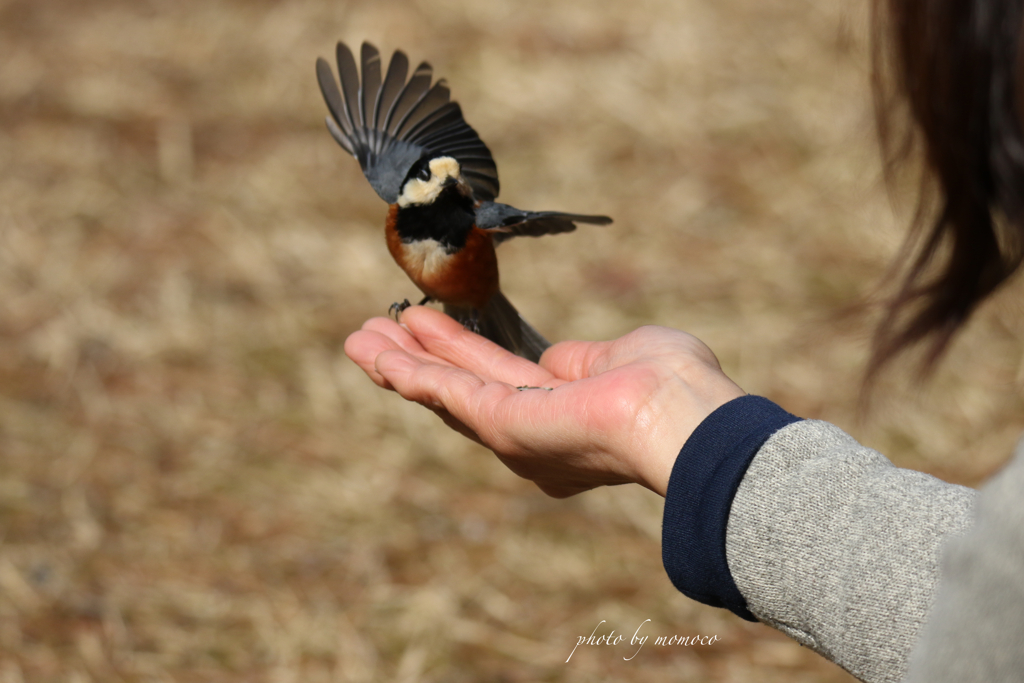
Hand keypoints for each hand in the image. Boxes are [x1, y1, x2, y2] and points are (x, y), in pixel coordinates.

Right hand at [344, 307, 744, 496]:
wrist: (682, 416)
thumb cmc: (670, 384)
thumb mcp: (622, 356)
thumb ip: (581, 361)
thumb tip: (556, 363)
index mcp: (561, 417)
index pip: (498, 379)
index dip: (458, 352)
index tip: (427, 326)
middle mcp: (531, 436)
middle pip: (458, 389)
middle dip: (415, 359)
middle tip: (374, 331)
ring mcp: (514, 436)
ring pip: (442, 392)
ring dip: (398, 364)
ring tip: (358, 337)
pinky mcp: (502, 427)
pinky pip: (445, 394)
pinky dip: (407, 372)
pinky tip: (376, 353)